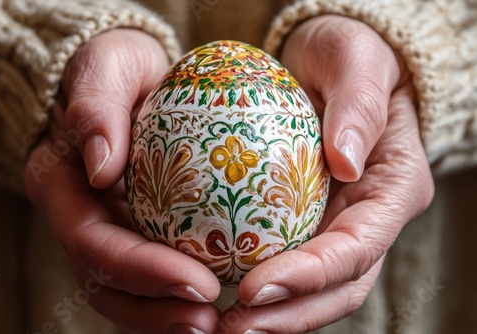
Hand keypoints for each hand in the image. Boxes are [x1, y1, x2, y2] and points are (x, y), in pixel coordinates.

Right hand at [25, 29, 220, 332]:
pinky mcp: (136, 228)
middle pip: (106, 281)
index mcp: (62, 184)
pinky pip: (154, 270)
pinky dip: (178, 293)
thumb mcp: (109, 66)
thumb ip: (96, 107)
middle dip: (155, 308)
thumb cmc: (119, 68)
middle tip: (209, 320)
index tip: (196, 282)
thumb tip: (101, 167)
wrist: (131, 78)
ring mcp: (107, 226)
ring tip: (216, 324)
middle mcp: (80, 215)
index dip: (141, 270)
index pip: (94, 240)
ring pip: (126, 290)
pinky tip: (222, 299)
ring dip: (167, 315)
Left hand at [218, 15, 433, 332]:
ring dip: (273, 315)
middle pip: (340, 286)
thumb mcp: (356, 60)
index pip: (358, 247)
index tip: (256, 289)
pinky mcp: (308, 222)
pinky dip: (260, 287)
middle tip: (233, 328)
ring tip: (222, 326)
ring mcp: (339, 225)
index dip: (311, 276)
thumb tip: (344, 161)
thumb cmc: (347, 56)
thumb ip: (358, 106)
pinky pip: (286, 262)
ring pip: (315, 289)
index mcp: (393, 187)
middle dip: (289, 314)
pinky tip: (217, 290)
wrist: (331, 65)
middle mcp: (370, 217)